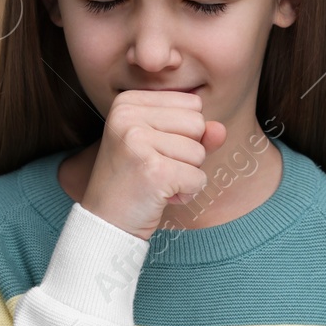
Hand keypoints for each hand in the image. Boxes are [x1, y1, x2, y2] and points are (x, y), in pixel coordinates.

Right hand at [80, 90, 227, 240]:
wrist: (105, 223)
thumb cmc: (134, 182)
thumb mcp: (162, 147)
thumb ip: (194, 133)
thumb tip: (220, 129)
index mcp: (128, 102)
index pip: (192, 103)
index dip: (184, 133)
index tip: (154, 152)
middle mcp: (128, 116)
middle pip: (197, 123)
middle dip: (188, 153)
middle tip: (156, 169)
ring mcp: (138, 141)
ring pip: (199, 152)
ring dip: (186, 175)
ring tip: (156, 183)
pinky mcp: (153, 171)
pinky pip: (198, 178)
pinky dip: (187, 193)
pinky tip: (161, 197)